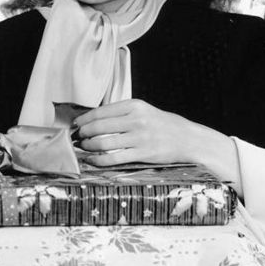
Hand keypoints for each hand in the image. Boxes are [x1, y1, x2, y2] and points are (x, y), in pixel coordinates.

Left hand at [74, 99, 242, 194]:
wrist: (188, 139)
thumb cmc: (163, 124)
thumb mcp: (144, 111)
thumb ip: (122, 113)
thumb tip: (94, 119)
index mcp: (135, 105)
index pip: (101, 111)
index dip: (84, 119)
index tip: (75, 124)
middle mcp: (136, 119)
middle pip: (99, 126)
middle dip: (83, 133)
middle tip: (77, 138)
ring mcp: (140, 137)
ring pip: (104, 142)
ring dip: (89, 146)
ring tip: (84, 148)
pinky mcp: (143, 153)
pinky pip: (114, 158)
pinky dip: (99, 160)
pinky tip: (93, 160)